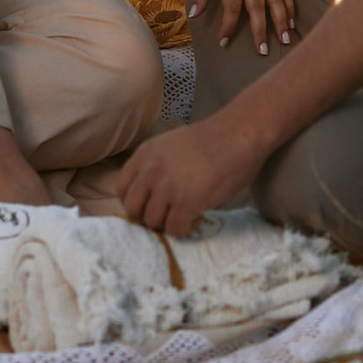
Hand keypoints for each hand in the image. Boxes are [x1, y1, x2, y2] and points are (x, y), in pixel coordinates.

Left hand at [120, 118, 265, 236]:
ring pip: (153, 222)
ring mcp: (167, 187)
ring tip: (190, 211)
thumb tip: (149, 197)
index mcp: (145, 154)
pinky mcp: (187, 202)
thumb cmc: (213, 139)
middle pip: (134, 209)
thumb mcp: (171, 145)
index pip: (122, 189)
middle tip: (171, 211)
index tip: (153, 204)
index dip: (136, 201)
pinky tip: (200, 214)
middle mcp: (151, 170)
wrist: (239, 133)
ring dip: (171, 221)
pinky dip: (187, 228)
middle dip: (151, 215)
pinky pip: (175, 229)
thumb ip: (156, 166)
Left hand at [189, 0, 293, 55]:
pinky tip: (292, 20)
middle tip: (262, 51)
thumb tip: (194, 14)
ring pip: (276, 0)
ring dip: (281, 21)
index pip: (231, 7)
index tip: (223, 42)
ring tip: (285, 40)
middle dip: (260, 31)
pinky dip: (290, 5)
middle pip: (257, 8)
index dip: (227, 26)